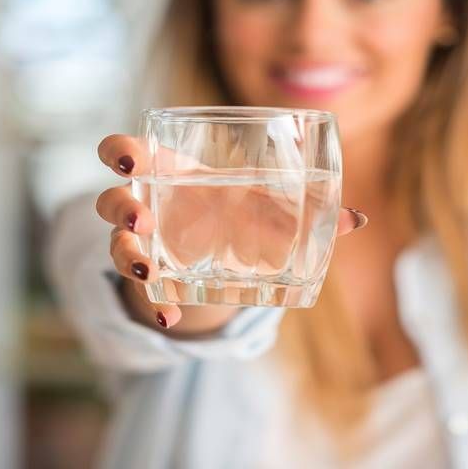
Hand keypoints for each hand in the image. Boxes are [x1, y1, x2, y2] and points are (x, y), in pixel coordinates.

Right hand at [95, 133, 367, 334]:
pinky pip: (141, 292)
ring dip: (129, 256)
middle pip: (110, 199)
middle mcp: (144, 205)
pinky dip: (155, 305)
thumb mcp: (264, 209)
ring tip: (149, 270)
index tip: (131, 158)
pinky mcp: (147, 279)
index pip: (123, 151)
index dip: (118, 150)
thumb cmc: (235, 214)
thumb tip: (357, 219)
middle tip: (142, 219)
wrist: (216, 257)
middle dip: (120, 207)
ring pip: (116, 245)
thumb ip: (305, 212)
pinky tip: (171, 317)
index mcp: (165, 172)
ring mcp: (140, 244)